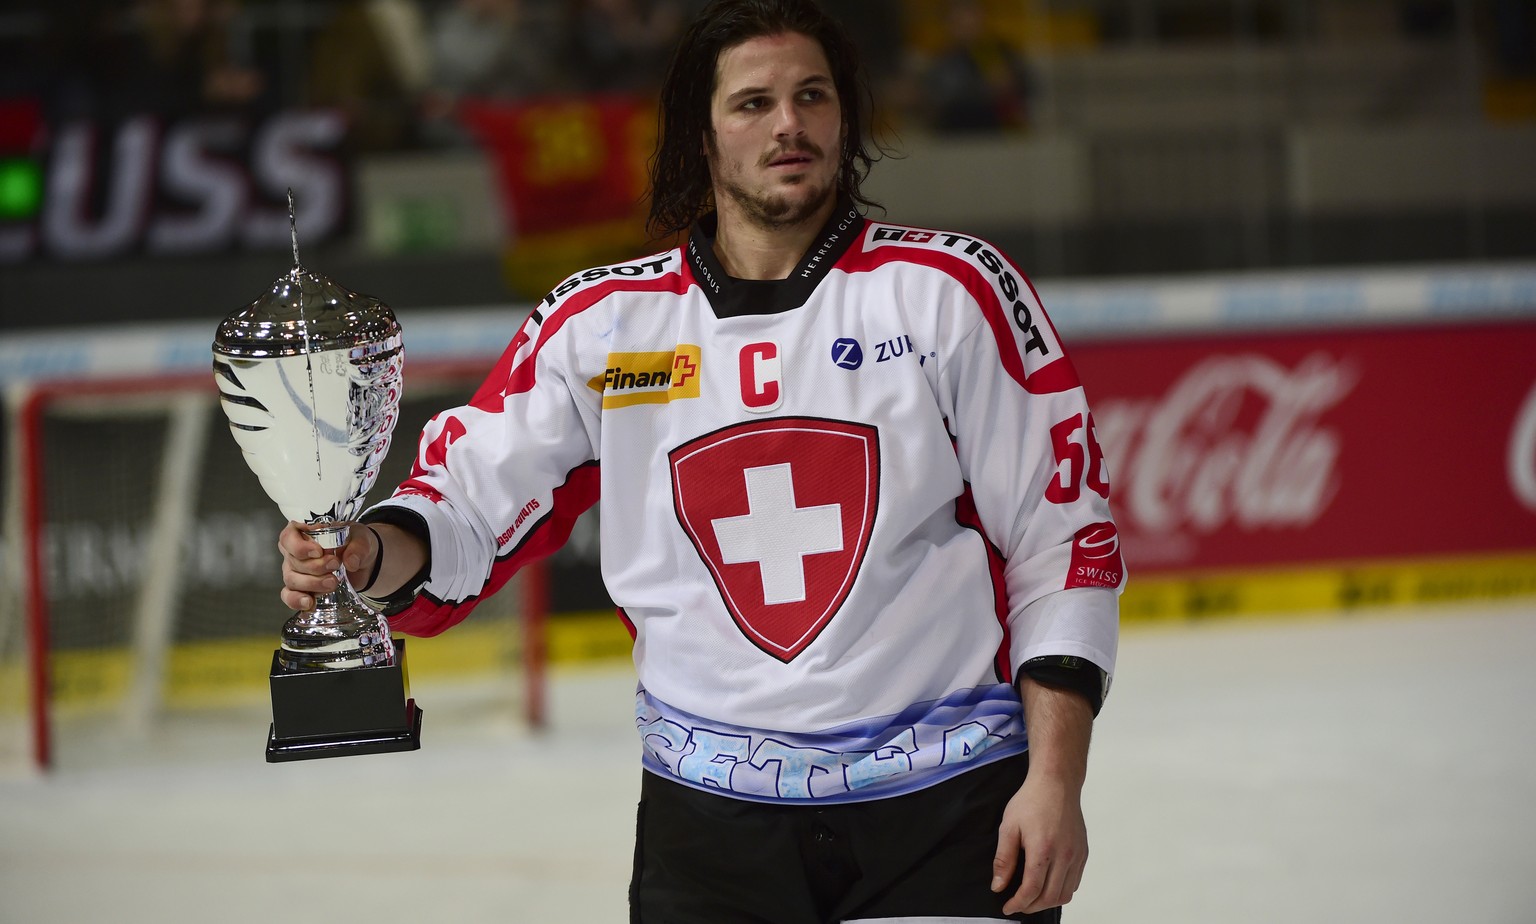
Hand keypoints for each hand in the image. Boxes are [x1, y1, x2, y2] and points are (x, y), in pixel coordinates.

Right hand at [277, 521, 377, 611]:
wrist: (364, 562)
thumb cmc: (355, 543)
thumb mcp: (362, 538)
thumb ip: (358, 547)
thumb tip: (351, 561)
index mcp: (304, 533)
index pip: (288, 537)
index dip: (300, 547)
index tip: (318, 552)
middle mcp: (295, 552)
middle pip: (293, 561)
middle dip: (315, 566)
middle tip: (335, 565)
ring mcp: (295, 571)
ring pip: (291, 580)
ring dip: (312, 583)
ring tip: (333, 583)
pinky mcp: (301, 588)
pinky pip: (290, 596)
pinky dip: (297, 601)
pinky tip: (310, 603)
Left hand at [991, 771, 1088, 914]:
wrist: (1056, 783)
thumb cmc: (1031, 801)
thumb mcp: (1008, 827)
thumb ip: (1003, 859)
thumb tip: (998, 885)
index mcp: (1043, 849)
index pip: (1032, 890)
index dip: (1018, 903)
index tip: (1007, 907)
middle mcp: (1064, 855)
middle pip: (1050, 897)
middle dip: (1031, 906)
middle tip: (1017, 904)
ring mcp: (1076, 855)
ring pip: (1065, 894)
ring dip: (1047, 901)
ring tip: (1031, 898)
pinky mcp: (1083, 852)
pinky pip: (1074, 882)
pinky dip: (1061, 891)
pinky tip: (1048, 885)